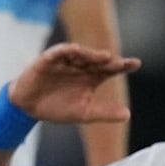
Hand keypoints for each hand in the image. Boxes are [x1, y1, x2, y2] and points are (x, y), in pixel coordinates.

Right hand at [8, 44, 139, 124]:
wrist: (28, 108)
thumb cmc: (57, 107)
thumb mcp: (84, 112)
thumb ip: (104, 112)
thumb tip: (128, 115)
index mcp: (91, 77)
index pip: (110, 69)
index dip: (123, 65)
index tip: (136, 64)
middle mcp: (80, 66)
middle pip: (97, 60)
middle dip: (109, 61)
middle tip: (120, 64)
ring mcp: (65, 61)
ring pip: (81, 54)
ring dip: (92, 54)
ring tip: (104, 57)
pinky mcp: (48, 60)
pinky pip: (58, 52)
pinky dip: (66, 50)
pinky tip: (76, 50)